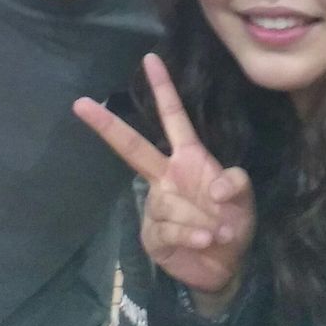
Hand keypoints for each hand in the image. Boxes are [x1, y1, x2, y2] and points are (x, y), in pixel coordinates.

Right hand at [74, 53, 254, 301]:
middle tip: (81, 103)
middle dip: (107, 125)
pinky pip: (168, 228)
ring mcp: (156, 204)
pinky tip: (205, 241)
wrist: (227, 267)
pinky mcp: (153, 233)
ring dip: (200, 219)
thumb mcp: (244, 198)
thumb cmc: (234, 221)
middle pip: (132, 147)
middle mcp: (166, 175)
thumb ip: (236, 184)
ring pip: (168, 201)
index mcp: (187, 157)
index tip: (150, 58)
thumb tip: (215, 188)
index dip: (163, 88)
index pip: (172, 116)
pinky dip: (192, 235)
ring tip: (218, 231)